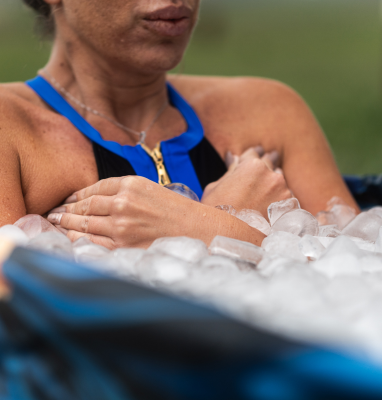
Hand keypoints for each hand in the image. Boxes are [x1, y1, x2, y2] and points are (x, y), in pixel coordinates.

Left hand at [48, 176, 212, 248]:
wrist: (198, 230)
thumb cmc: (177, 211)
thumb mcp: (151, 190)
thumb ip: (125, 191)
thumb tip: (96, 200)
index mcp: (131, 184)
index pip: (94, 188)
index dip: (76, 195)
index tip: (68, 199)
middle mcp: (123, 202)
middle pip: (84, 205)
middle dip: (65, 209)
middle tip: (52, 213)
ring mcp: (121, 226)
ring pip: (83, 223)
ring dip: (65, 223)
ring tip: (55, 223)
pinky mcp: (123, 246)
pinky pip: (91, 241)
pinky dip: (77, 239)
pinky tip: (69, 237)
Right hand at [202, 146, 291, 216]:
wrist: (230, 240)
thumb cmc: (216, 213)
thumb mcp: (215, 187)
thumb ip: (230, 171)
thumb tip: (235, 159)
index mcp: (252, 166)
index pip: (254, 154)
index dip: (252, 155)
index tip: (256, 154)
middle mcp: (271, 175)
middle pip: (270, 165)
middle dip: (265, 169)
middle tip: (263, 171)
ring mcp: (283, 192)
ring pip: (280, 183)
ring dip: (273, 187)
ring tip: (262, 199)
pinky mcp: (290, 209)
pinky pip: (286, 201)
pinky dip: (279, 204)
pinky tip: (269, 212)